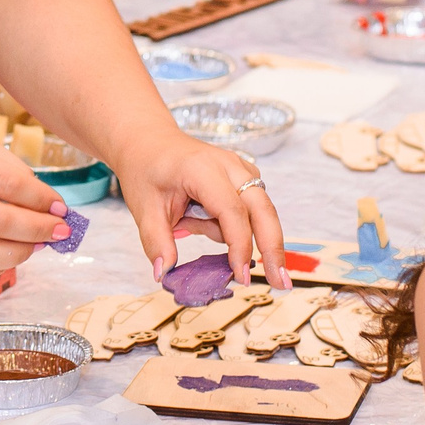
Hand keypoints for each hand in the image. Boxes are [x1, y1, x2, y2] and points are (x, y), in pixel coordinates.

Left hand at [131, 130, 293, 295]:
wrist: (149, 142)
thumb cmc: (146, 170)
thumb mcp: (143, 209)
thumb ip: (157, 242)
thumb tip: (165, 273)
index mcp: (202, 169)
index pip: (232, 212)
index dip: (240, 247)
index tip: (240, 277)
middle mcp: (229, 165)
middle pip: (263, 210)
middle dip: (273, 248)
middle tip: (280, 283)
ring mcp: (240, 168)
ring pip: (258, 212)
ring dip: (237, 233)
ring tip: (189, 221)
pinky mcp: (244, 176)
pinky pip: (250, 209)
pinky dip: (234, 224)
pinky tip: (200, 215)